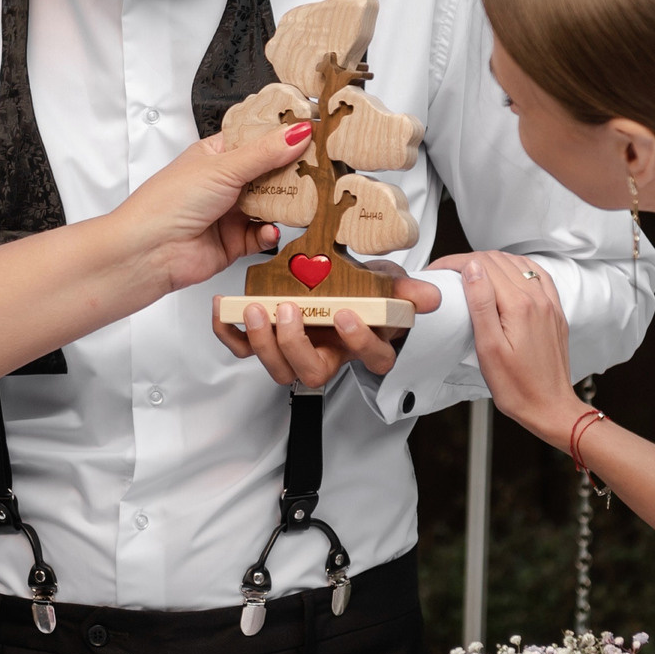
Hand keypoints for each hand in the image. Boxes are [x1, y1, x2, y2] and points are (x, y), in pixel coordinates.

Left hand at [105, 125, 313, 299]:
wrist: (149, 252)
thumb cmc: (168, 203)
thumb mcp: (222, 168)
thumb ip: (265, 153)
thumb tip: (298, 132)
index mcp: (215, 155)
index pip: (255, 139)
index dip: (281, 136)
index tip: (311, 133)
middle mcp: (223, 183)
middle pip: (268, 173)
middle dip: (291, 173)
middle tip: (318, 170)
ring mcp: (229, 213)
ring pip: (269, 205)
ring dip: (284, 204)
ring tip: (302, 201)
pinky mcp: (234, 242)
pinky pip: (262, 235)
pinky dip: (270, 233)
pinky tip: (271, 229)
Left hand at [213, 262, 442, 389]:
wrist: (334, 281)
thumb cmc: (361, 289)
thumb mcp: (386, 283)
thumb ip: (406, 291)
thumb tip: (430, 298)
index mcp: (362, 344)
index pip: (372, 359)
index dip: (359, 342)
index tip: (346, 314)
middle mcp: (328, 356)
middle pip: (314, 373)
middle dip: (298, 345)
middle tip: (290, 310)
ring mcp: (295, 353)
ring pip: (279, 369)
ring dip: (264, 342)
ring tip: (256, 308)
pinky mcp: (265, 344)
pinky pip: (244, 350)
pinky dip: (229, 334)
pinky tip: (224, 310)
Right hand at [448, 250, 589, 439]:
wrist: (550, 407)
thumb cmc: (517, 387)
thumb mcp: (489, 348)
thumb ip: (481, 304)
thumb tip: (472, 268)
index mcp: (519, 306)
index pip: (483, 265)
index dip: (455, 262)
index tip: (438, 268)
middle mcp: (538, 299)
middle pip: (499, 260)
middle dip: (470, 260)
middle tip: (447, 272)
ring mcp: (550, 304)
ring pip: (518, 264)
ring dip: (492, 261)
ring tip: (471, 272)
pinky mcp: (555, 312)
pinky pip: (538, 276)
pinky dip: (518, 268)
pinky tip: (508, 274)